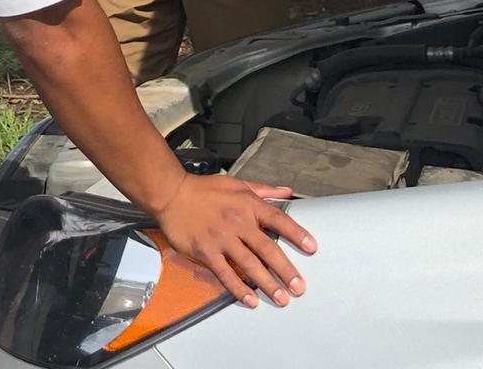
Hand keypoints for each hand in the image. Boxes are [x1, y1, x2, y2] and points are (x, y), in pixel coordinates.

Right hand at [157, 173, 316, 307]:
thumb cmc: (203, 190)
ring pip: (250, 265)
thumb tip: (287, 192)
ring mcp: (221, 238)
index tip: (311, 248)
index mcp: (247, 204)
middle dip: (286, 270)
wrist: (171, 194)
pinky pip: (225, 273)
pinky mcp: (206, 251)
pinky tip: (250, 299)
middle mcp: (237, 222)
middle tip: (299, 287)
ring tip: (281, 298)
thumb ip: (264, 191)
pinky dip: (239, 288)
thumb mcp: (237, 183)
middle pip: (268, 249)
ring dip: (267, 283)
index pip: (278, 220)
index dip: (297, 234)